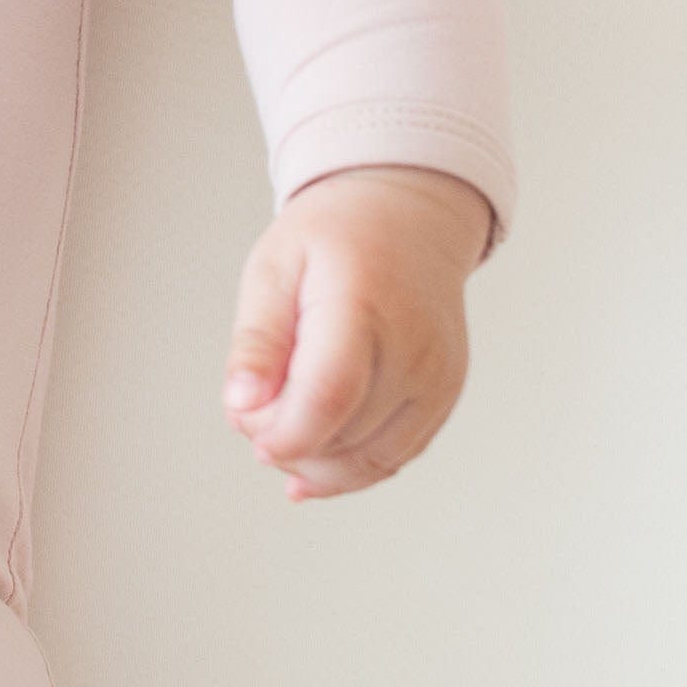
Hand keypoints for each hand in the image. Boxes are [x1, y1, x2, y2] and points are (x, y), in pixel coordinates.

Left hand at [223, 164, 492, 502]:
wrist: (409, 216)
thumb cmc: (334, 238)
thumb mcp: (275, 268)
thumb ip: (257, 340)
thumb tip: (242, 407)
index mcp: (363, 305)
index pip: (329, 395)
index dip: (282, 432)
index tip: (245, 426)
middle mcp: (414, 349)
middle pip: (345, 435)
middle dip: (284, 442)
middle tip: (253, 408)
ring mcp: (437, 378)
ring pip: (370, 460)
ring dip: (314, 465)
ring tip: (280, 427)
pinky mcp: (444, 398)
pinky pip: (394, 457)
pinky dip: (348, 471)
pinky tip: (308, 465)